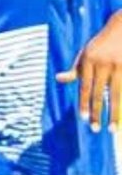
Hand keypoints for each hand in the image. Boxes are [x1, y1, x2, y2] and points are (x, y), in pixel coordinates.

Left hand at [57, 15, 121, 130]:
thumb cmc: (101, 44)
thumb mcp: (85, 54)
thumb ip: (75, 69)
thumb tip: (59, 79)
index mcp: (88, 61)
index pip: (85, 87)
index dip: (84, 103)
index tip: (84, 119)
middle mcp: (103, 64)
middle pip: (99, 94)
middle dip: (98, 113)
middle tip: (96, 129)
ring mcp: (119, 65)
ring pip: (117, 94)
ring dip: (115, 113)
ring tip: (112, 128)